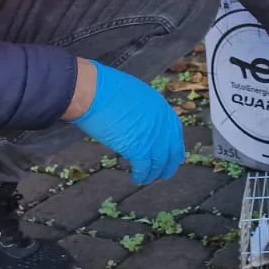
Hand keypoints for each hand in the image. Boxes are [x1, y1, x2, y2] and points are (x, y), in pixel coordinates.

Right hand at [67, 60, 184, 184]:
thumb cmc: (106, 89)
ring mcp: (152, 136)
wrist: (94, 93)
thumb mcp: (134, 94)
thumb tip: (139, 121)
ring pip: (159, 161)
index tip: (174, 154)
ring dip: (155, 173)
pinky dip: (141, 175)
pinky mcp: (138, 148)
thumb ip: (143, 110)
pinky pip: (144, 167)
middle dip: (169, 163)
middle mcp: (161, 123)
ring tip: (148, 179)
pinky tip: (137, 179)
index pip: (175, 130)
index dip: (174, 144)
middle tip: (165, 173)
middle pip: (172, 148)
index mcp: (161, 107)